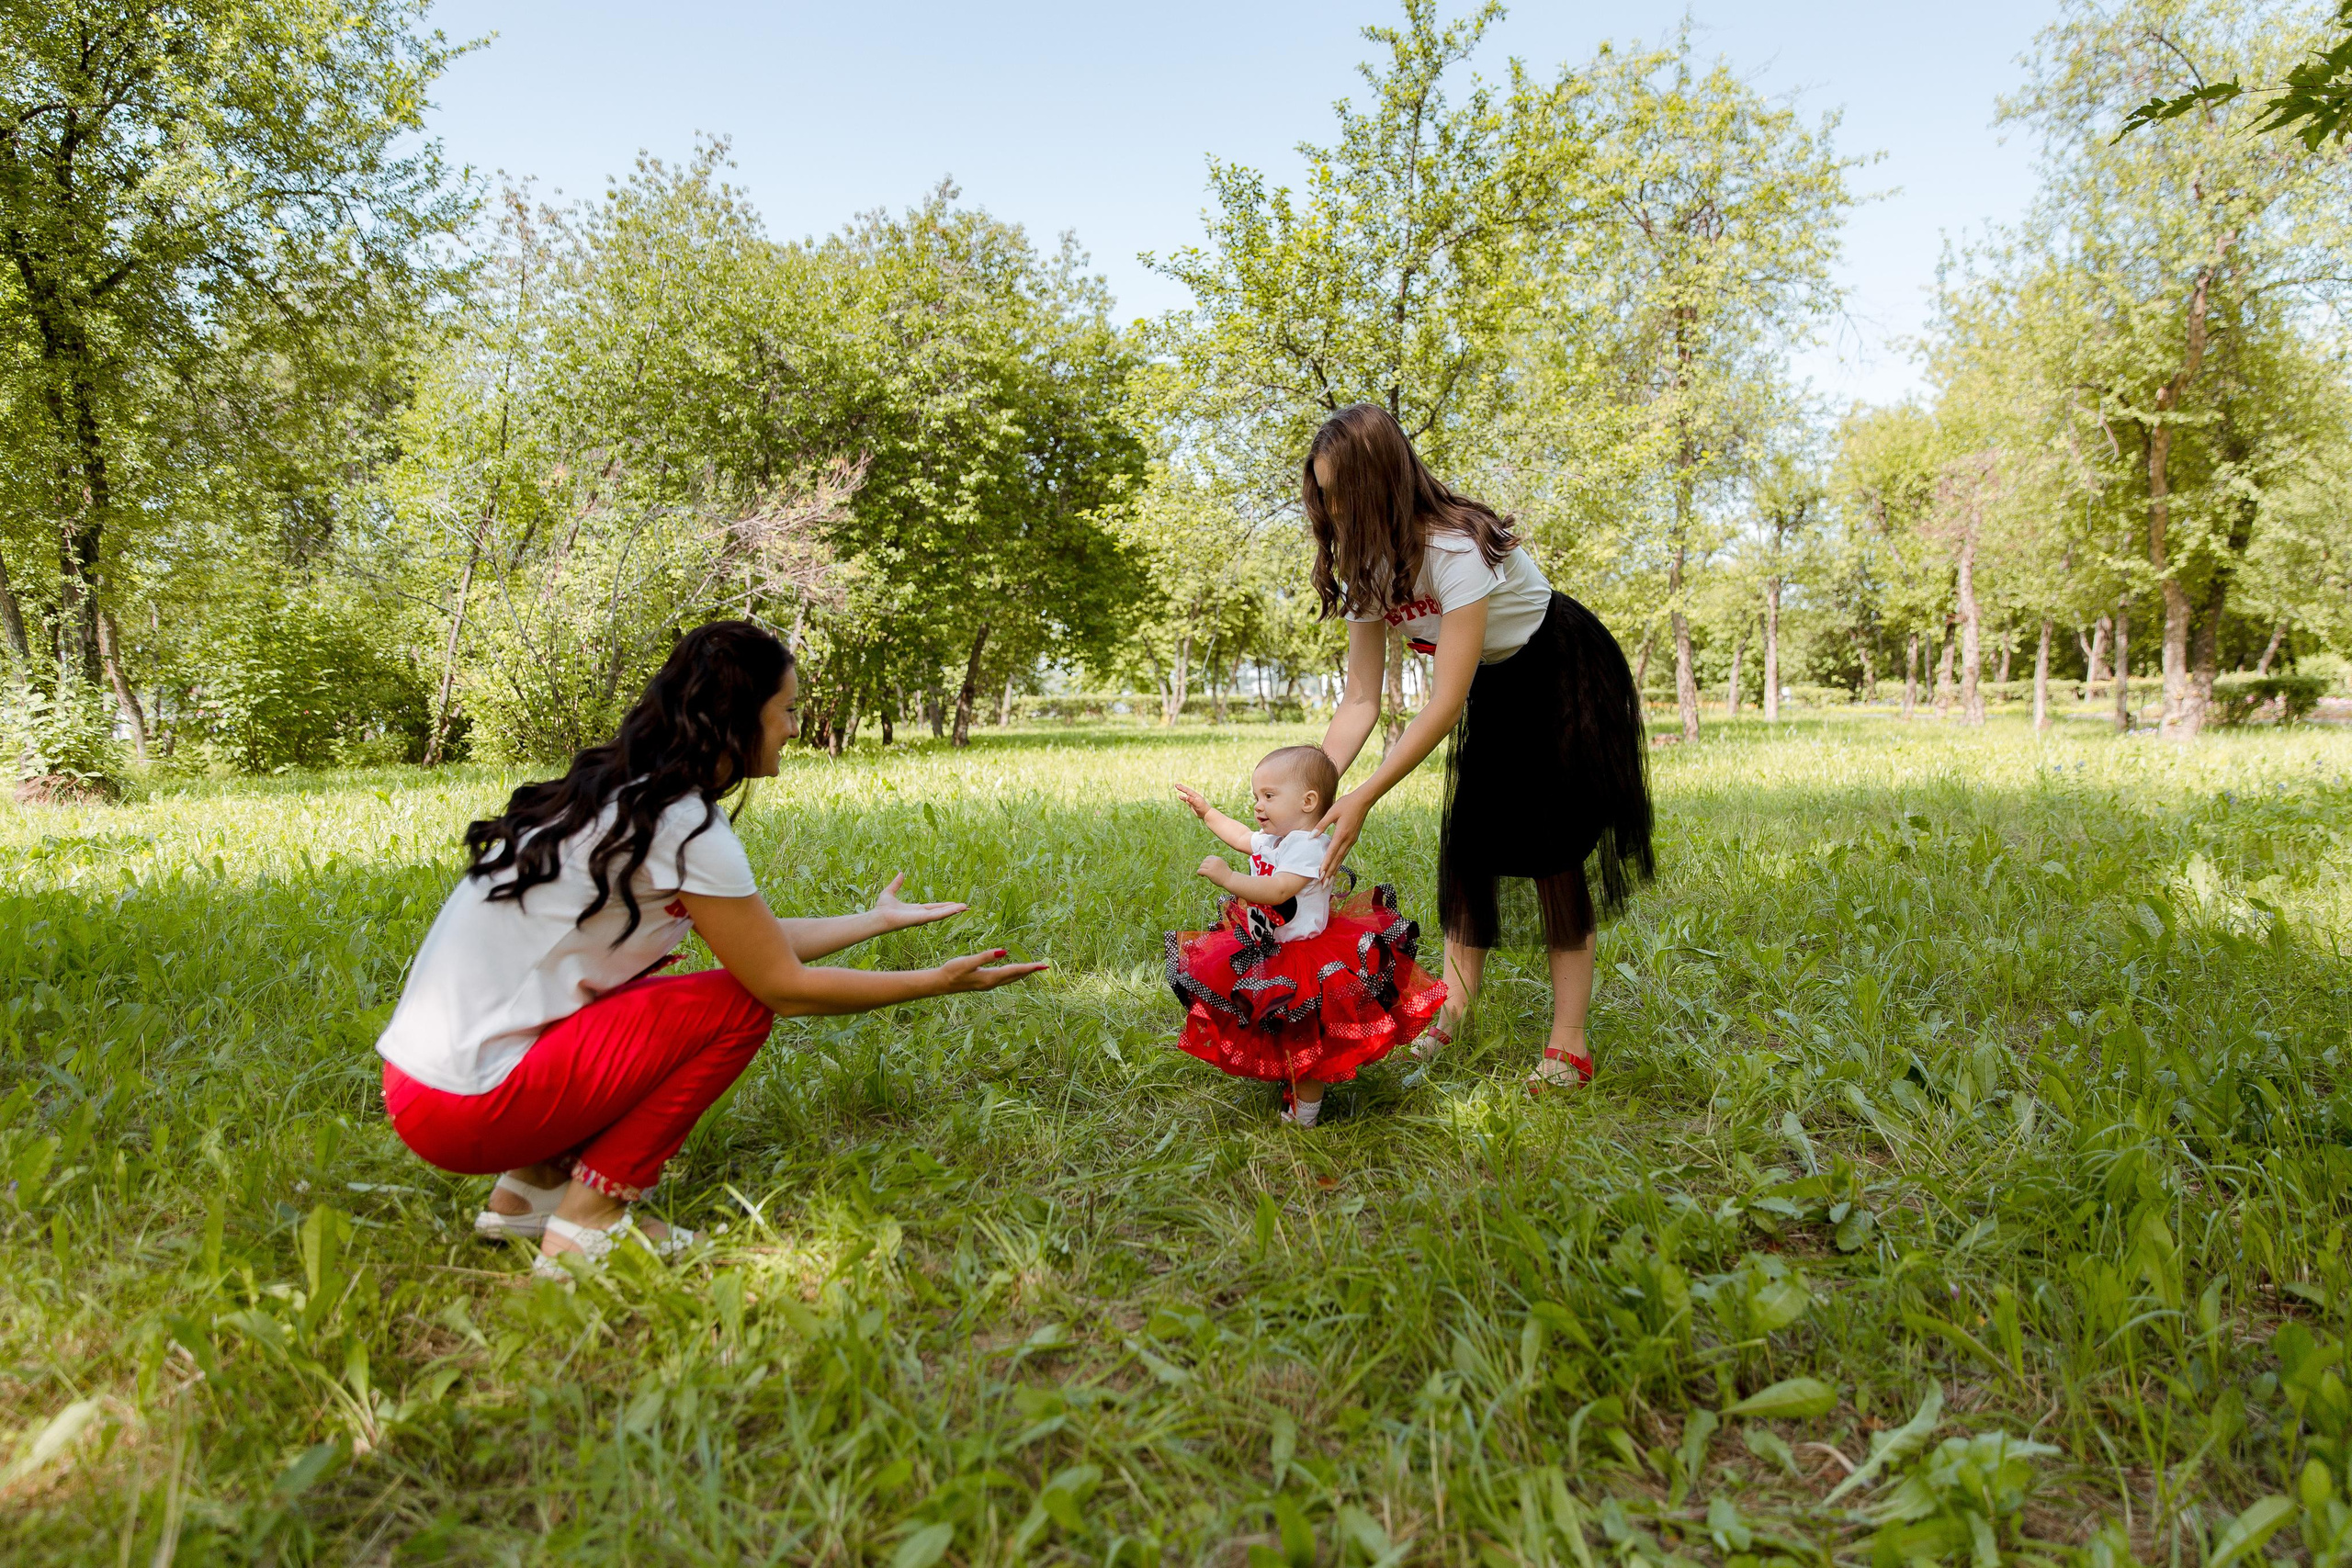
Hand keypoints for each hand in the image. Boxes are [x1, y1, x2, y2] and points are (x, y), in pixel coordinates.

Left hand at [872, 872, 966, 931]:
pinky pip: (936, 916)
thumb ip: (896, 884)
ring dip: (953, 911)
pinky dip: (947, 913)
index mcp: (916, 909)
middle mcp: (921, 915)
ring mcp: (922, 918)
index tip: (955, 904)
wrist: (877, 917)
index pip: (934, 907)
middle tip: (966, 907)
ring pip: (941, 914)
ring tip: (965, 907)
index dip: (945, 905)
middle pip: (941, 911)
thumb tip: (900, 873)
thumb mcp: (890, 892)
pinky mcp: (920, 919)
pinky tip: (956, 910)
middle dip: (953, 909)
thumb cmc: (881, 908)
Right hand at [931, 948, 1049, 993]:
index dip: (1029, 967)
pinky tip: (1014, 971)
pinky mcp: (984, 983)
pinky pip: (1004, 978)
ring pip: (1011, 978)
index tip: (1042, 965)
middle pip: (1016, 976)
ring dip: (1022, 973)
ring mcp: (988, 984)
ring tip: (1033, 968)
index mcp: (991, 977)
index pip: (1014, 971)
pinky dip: (1013, 974)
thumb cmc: (953, 970)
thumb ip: (986, 957)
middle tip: (1044, 966)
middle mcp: (992, 983)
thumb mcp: (969, 962)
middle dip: (1030, 971)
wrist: (941, 983)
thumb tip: (1004, 952)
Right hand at [1174, 783, 1210, 818]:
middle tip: (1176, 784)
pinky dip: (1183, 798)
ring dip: (1182, 791)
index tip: (1177, 785)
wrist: (1206, 813)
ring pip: (1186, 794)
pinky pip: (1186, 800)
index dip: (1182, 788)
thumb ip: (1192, 800)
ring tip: (1178, 787)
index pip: (1187, 790)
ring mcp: (1192, 800)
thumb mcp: (1197, 804)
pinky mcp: (1191, 804)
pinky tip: (1179, 796)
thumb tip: (1186, 797)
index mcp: (1195, 795)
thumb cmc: (1202, 808)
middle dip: (1181, 787)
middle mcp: (1193, 796)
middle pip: (1186, 791)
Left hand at [1197, 855, 1231, 887]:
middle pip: (1204, 862)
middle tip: (1205, 873)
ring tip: (1203, 875)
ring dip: (1201, 870)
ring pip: (1201, 866)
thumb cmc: (1226, 874)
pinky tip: (1201, 876)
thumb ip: (1215, 864)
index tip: (1207, 868)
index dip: (1206, 862)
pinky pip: (1200, 871)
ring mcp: (1212, 866)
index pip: (1208, 858)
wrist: (1230, 880)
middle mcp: (1214, 861)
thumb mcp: (1221, 865)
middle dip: (1203, 866)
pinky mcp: (1209, 872)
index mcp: (1217, 859)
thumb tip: (1205, 864)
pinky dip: (1199, 873)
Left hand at [1316, 789, 1371, 881]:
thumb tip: (1311, 837)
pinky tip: (1336, 867)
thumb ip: (1321, 826)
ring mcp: (1352, 840)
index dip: (1325, 865)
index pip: (1331, 853)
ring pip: (1342, 858)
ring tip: (1329, 880)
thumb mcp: (1331, 812)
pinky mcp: (1353, 839)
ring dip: (1335, 870)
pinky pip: (1345, 853)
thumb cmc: (1346, 804)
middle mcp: (1348, 840)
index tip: (1320, 875)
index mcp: (1341, 834)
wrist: (1363, 800)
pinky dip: (1340, 862)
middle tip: (1323, 884)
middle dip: (1330, 873)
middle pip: (1337, 860)